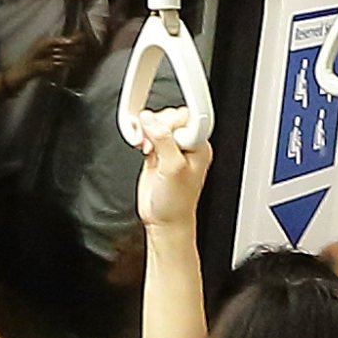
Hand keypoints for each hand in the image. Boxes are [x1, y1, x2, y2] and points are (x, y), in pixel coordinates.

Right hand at [131, 108, 212, 228]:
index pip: (187, 118)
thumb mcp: (172, 168)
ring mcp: (169, 148)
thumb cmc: (176, 203)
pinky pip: (145, 132)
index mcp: (198, 146)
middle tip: (152, 144)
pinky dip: (139, 135)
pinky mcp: (155, 152)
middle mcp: (185, 145)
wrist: (164, 220)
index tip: (162, 127)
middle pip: (169, 117)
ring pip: (155, 123)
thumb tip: (150, 120)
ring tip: (145, 147)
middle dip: (155, 126)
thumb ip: (163, 140)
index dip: (171, 121)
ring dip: (145, 131)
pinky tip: (139, 145)